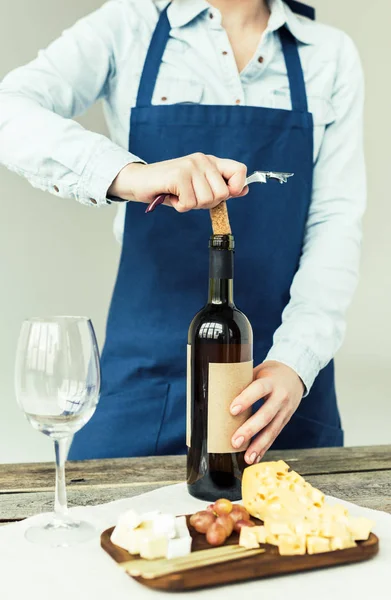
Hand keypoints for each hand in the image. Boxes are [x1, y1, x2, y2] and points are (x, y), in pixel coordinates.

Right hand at [108, 154, 247, 211]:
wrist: (139, 182)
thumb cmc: (169, 187)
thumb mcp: (197, 187)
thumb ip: (219, 187)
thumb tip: (244, 190)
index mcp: (210, 161)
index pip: (239, 170)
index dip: (237, 187)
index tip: (227, 195)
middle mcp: (202, 160)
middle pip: (222, 194)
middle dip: (206, 203)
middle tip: (190, 197)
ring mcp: (190, 166)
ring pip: (206, 200)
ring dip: (191, 205)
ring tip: (179, 195)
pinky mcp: (178, 175)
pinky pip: (189, 203)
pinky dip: (180, 207)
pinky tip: (171, 196)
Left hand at [230, 361, 304, 464]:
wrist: (295, 375)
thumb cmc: (269, 373)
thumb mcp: (257, 371)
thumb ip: (242, 381)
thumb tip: (215, 390)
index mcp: (271, 381)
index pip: (258, 389)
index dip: (246, 399)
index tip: (232, 410)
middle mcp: (280, 397)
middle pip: (266, 415)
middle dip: (250, 430)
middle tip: (235, 441)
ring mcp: (285, 411)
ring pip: (272, 430)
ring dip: (259, 445)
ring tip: (247, 457)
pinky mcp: (285, 421)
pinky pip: (274, 436)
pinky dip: (264, 448)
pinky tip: (255, 457)